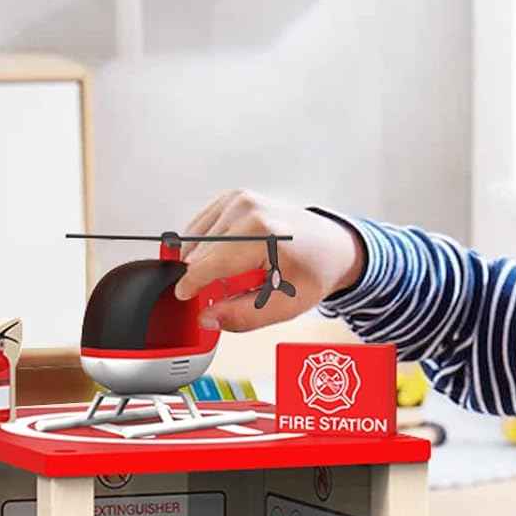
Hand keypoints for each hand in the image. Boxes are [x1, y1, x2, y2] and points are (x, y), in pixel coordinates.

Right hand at [172, 190, 363, 331]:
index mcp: (261, 234)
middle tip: (223, 292)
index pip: (209, 263)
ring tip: (233, 273)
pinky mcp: (233, 198)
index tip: (184, 296)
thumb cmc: (314, 272)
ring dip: (203, 261)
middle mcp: (247, 210)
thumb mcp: (284, 305)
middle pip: (200, 252)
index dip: (191, 285)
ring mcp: (239, 199)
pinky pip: (201, 225)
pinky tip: (224, 257)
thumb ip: (243, 316)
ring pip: (196, 238)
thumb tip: (207, 318)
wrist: (332, 247)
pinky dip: (205, 245)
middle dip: (202, 276)